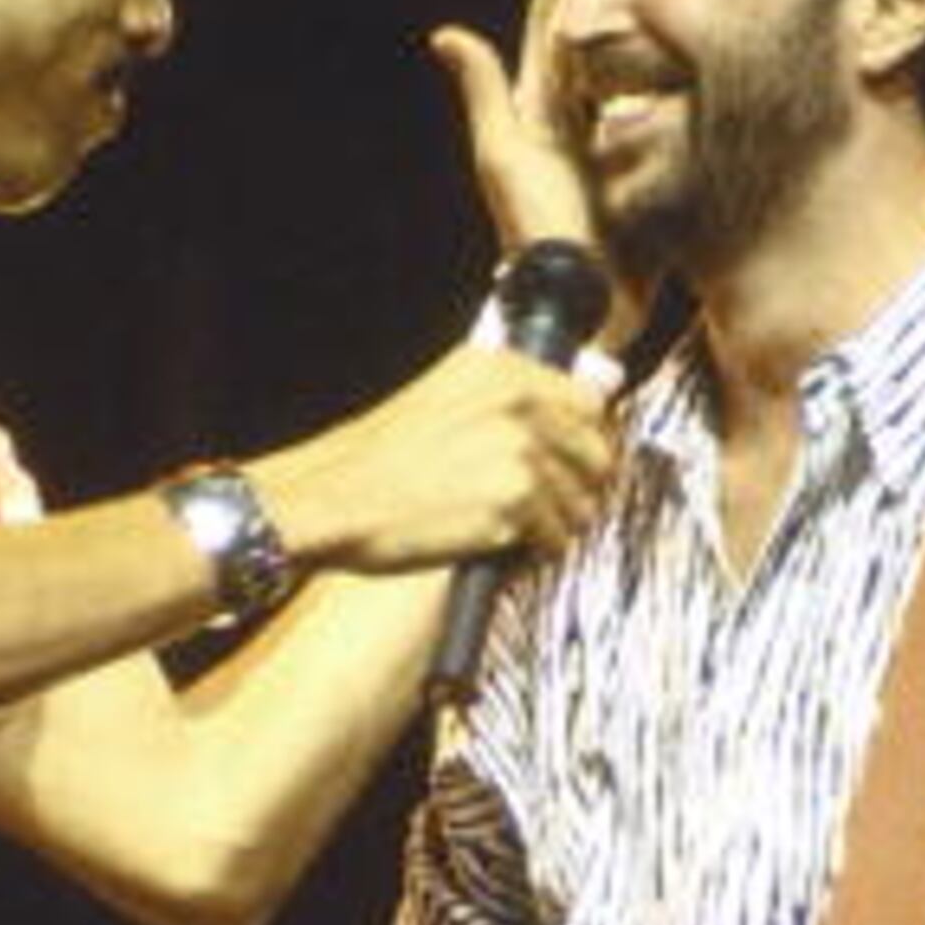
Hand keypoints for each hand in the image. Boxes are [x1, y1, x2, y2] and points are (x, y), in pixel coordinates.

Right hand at [256, 339, 614, 576]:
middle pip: (596, 455)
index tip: (570, 466)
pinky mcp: (513, 502)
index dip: (583, 442)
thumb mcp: (442, 398)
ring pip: (579, 504)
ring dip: (554, 527)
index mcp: (500, 370)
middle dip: (578, 489)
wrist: (329, 499)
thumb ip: (507, 399)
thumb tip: (586, 399)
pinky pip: (553, 540)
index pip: (588, 403)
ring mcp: (519, 452)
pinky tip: (499, 548)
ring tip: (512, 532)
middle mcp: (517, 403)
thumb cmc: (373, 459)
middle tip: (547, 510)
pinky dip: (533, 554)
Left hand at [429, 0, 652, 363]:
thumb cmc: (537, 227)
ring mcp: (620, 142)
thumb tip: (444, 35)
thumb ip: (485, 93)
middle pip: (600, 38)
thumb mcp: (506, 155)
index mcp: (546, 108)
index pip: (553, 26)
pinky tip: (707, 46)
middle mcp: (582, 120)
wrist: (581, 302)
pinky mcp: (651, 170)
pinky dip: (686, 77)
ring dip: (652, 21)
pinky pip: (672, 112)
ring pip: (638, 67)